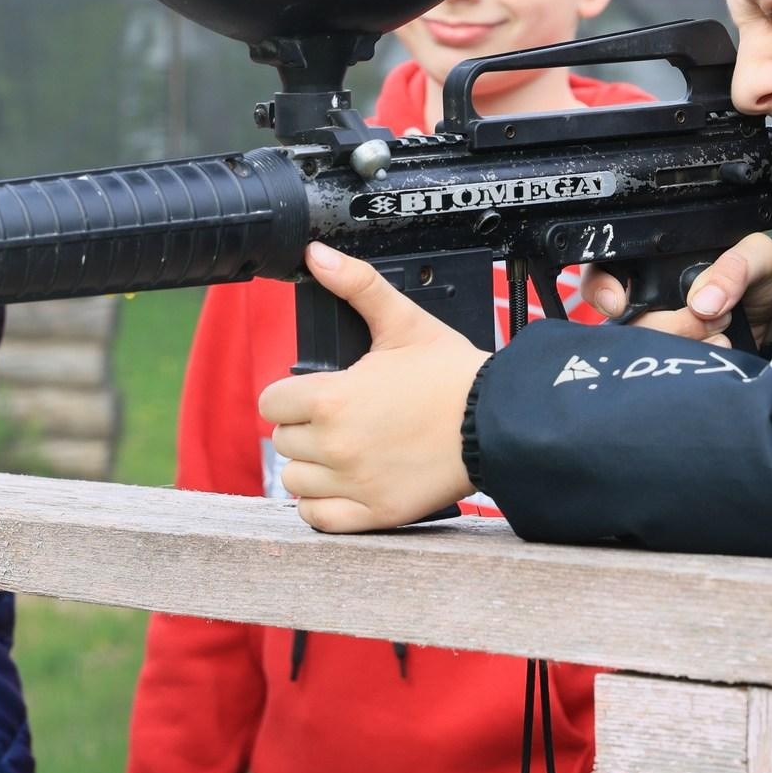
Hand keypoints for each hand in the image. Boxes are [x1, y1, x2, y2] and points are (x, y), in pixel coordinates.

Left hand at [257, 243, 486, 532]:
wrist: (499, 421)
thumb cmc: (453, 373)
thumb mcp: (403, 321)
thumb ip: (356, 285)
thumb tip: (317, 254)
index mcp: (332, 397)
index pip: (272, 402)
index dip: (292, 395)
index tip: (316, 395)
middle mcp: (335, 444)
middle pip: (284, 440)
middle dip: (306, 427)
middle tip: (341, 419)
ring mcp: (354, 482)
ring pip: (295, 481)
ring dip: (313, 467)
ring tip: (345, 451)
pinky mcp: (375, 512)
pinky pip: (318, 518)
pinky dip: (323, 505)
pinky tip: (344, 484)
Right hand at [583, 231, 771, 349]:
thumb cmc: (764, 275)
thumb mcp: (759, 256)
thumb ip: (735, 267)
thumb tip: (704, 301)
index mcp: (656, 258)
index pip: (604, 268)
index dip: (600, 287)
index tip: (620, 304)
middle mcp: (649, 294)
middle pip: (627, 317)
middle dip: (668, 322)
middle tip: (711, 314)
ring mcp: (660, 328)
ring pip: (645, 345)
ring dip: (683, 342)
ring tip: (722, 332)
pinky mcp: (676, 356)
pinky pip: (668, 365)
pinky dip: (692, 361)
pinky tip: (718, 350)